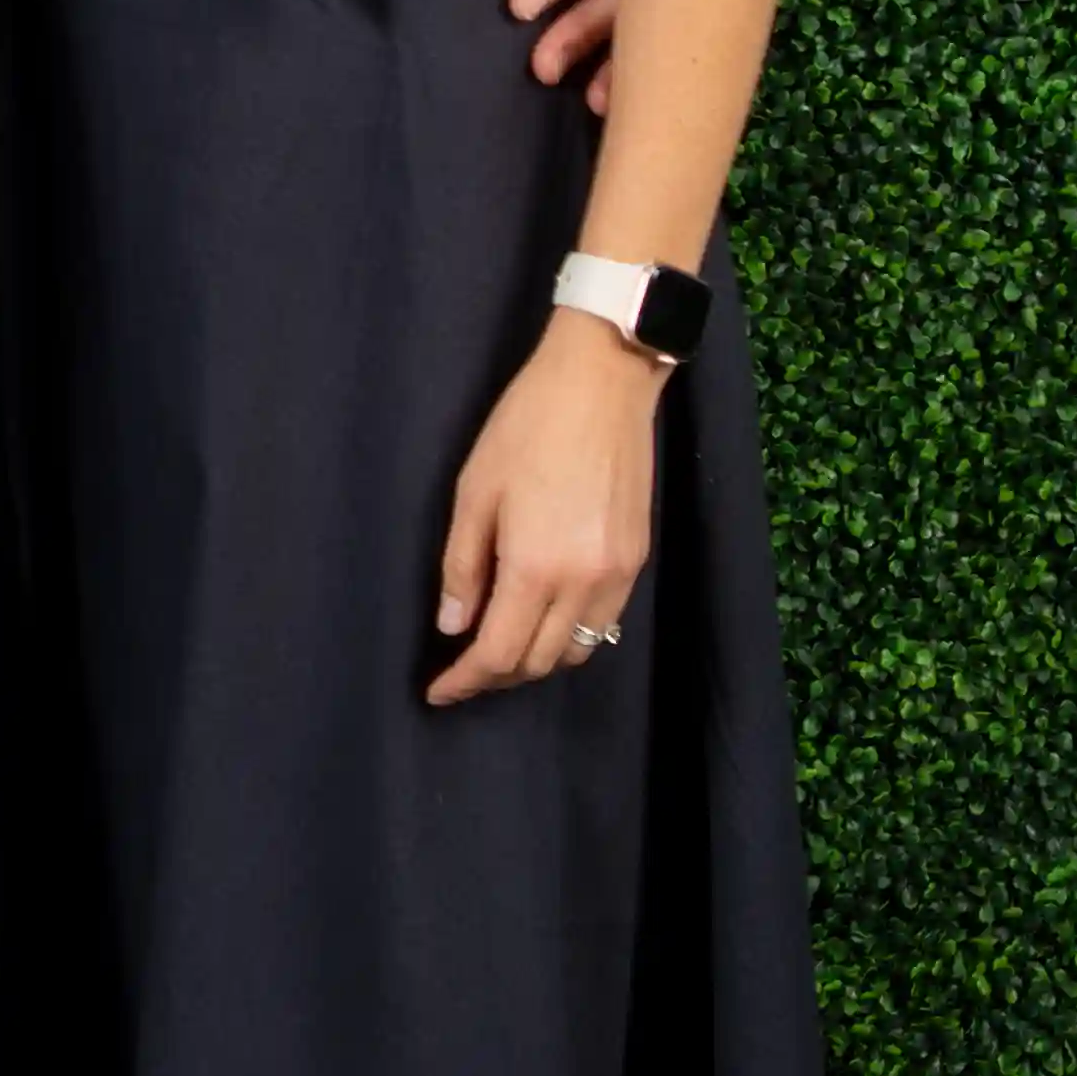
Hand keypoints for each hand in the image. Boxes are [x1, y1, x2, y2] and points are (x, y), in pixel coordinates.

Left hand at [427, 316, 662, 708]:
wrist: (602, 383)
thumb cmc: (526, 427)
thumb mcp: (474, 491)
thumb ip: (462, 566)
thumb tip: (453, 626)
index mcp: (536, 568)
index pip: (498, 654)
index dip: (465, 681)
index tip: (438, 692)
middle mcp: (583, 584)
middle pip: (539, 662)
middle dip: (497, 675)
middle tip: (463, 665)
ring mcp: (618, 575)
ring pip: (578, 652)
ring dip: (537, 660)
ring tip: (503, 643)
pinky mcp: (637, 560)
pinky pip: (604, 623)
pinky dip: (572, 635)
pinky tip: (546, 615)